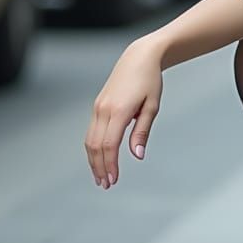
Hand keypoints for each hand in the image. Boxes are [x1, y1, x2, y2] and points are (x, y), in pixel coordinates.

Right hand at [85, 37, 163, 189]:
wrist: (139, 58)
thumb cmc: (150, 81)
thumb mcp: (152, 106)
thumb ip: (142, 132)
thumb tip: (137, 156)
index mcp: (119, 111)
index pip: (109, 145)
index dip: (110, 165)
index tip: (113, 180)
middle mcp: (103, 109)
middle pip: (95, 146)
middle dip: (99, 167)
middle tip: (106, 185)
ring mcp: (98, 107)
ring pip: (89, 140)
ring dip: (93, 160)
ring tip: (101, 177)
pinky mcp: (97, 106)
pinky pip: (91, 131)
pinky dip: (93, 148)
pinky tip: (99, 158)